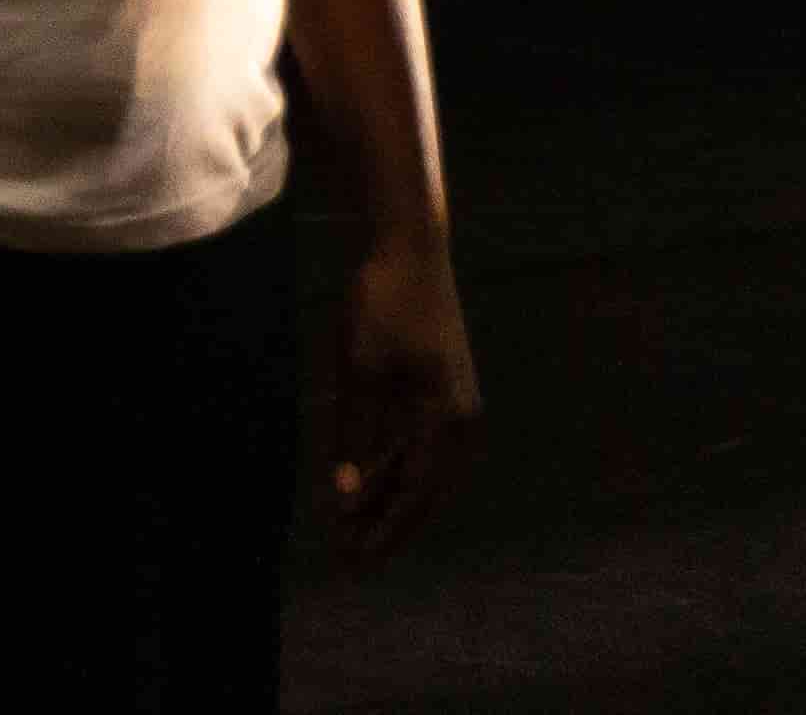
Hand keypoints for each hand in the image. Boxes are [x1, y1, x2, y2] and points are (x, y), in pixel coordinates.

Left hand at [324, 229, 481, 554]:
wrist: (410, 246)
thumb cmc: (382, 302)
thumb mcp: (359, 370)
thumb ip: (353, 435)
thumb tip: (344, 493)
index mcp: (448, 420)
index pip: (415, 494)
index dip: (385, 529)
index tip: (354, 559)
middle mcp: (461, 421)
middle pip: (424, 491)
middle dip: (387, 524)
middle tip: (348, 556)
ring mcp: (455, 406)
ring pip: (423, 470)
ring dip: (390, 497)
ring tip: (353, 527)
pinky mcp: (442, 392)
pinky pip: (420, 445)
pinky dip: (394, 466)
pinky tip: (368, 482)